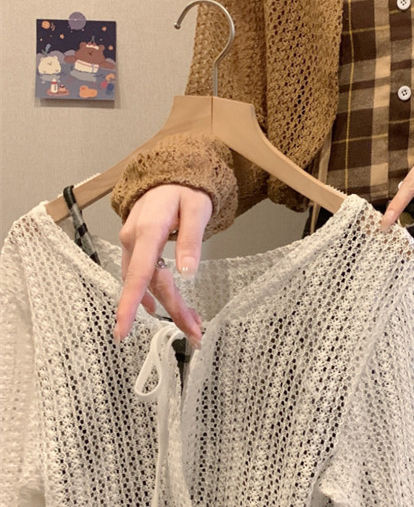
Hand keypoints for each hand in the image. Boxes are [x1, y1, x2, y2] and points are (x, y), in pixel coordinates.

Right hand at [115, 184, 211, 346]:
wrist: (170, 175)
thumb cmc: (185, 190)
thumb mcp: (197, 210)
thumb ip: (191, 240)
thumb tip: (187, 272)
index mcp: (148, 230)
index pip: (139, 273)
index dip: (131, 304)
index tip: (123, 330)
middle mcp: (133, 239)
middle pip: (149, 283)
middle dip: (172, 309)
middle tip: (195, 331)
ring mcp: (130, 244)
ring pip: (145, 282)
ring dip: (167, 304)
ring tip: (191, 322)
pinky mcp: (134, 248)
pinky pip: (141, 275)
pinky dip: (155, 292)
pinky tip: (163, 306)